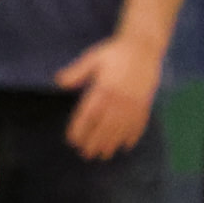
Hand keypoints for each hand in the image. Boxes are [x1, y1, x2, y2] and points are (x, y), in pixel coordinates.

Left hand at [57, 36, 161, 158]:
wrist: (144, 47)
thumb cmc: (114, 53)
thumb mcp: (93, 58)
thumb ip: (77, 72)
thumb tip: (58, 82)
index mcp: (104, 88)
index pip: (89, 113)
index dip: (80, 128)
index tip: (72, 140)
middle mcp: (119, 99)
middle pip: (105, 126)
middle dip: (95, 141)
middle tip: (86, 154)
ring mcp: (134, 103)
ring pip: (122, 128)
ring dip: (112, 143)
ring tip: (103, 155)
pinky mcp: (145, 103)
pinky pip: (139, 123)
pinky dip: (133, 136)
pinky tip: (126, 146)